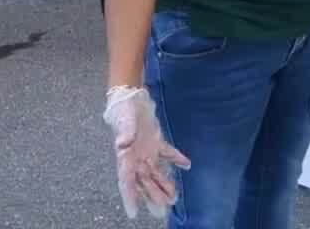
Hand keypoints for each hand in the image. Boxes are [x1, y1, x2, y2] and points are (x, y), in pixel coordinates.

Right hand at [103, 86, 190, 219]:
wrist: (130, 96)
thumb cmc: (123, 109)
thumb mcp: (123, 119)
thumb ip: (125, 132)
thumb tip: (123, 144)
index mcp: (125, 156)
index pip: (126, 181)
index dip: (129, 197)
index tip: (133, 213)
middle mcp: (135, 158)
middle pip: (144, 181)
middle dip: (152, 196)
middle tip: (162, 212)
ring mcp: (146, 151)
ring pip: (156, 172)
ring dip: (164, 184)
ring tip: (174, 198)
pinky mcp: (155, 142)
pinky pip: (167, 154)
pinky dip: (176, 159)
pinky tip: (187, 165)